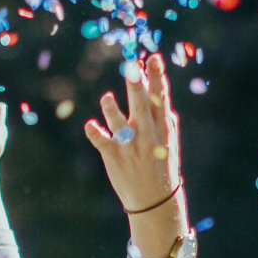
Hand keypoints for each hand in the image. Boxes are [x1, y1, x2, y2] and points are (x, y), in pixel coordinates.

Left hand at [82, 51, 185, 222]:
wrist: (154, 200)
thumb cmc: (161, 166)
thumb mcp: (168, 142)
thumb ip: (164, 119)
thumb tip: (161, 94)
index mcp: (162, 128)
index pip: (160, 98)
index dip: (157, 77)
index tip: (153, 57)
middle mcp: (147, 134)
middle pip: (142, 105)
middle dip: (137, 86)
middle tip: (132, 66)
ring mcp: (131, 146)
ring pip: (121, 123)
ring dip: (112, 110)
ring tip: (106, 98)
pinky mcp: (115, 157)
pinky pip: (103, 143)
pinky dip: (96, 134)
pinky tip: (90, 125)